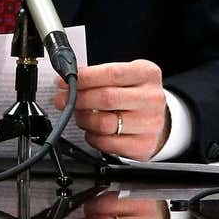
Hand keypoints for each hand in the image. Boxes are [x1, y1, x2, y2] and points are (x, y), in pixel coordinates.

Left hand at [53, 60, 169, 160]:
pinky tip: (92, 131)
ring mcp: (150, 124)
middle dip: (78, 99)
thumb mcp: (125, 76)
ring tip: (80, 115)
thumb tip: (68, 81)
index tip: (65, 80)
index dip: (84, 78)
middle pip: (107, 98)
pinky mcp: (144, 145)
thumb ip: (99, 76)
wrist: (156, 119)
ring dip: (84, 120)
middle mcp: (152, 99)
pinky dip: (93, 137)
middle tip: (62, 99)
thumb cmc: (134, 95)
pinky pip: (107, 144)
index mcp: (147, 74)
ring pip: (105, 124)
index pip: (112, 74)